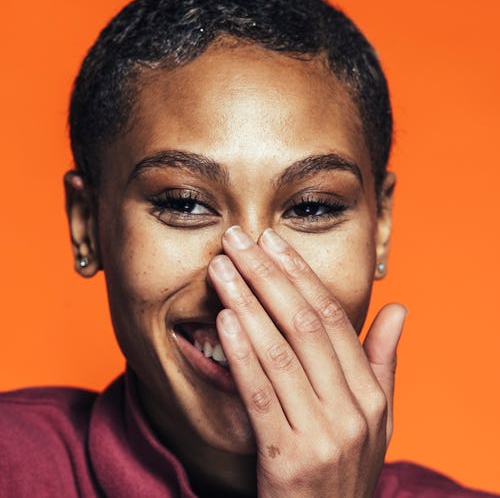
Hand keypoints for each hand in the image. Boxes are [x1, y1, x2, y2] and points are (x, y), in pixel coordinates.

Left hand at [208, 226, 405, 497]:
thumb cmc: (345, 467)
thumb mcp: (377, 418)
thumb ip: (383, 362)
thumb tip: (400, 309)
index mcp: (370, 393)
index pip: (332, 317)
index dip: (299, 274)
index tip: (271, 242)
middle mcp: (351, 409)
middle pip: (302, 323)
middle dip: (266, 275)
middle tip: (238, 239)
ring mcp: (321, 435)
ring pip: (279, 352)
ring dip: (246, 303)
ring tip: (222, 268)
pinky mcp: (287, 460)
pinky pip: (261, 395)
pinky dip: (242, 354)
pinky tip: (224, 319)